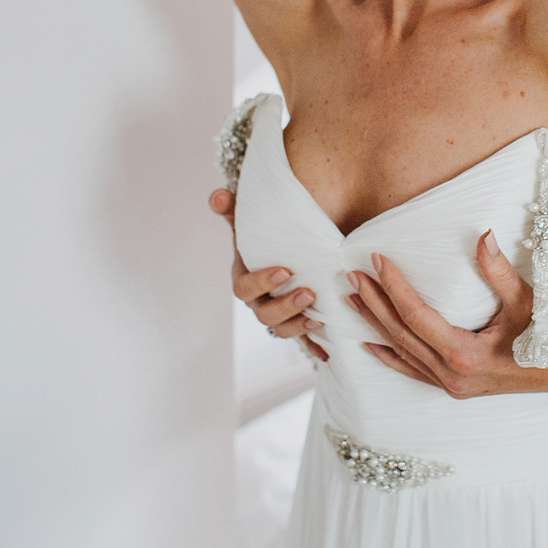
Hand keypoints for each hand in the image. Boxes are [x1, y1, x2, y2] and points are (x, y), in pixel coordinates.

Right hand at [209, 188, 327, 360]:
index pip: (244, 288)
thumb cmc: (265, 234)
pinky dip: (313, 346)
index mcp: (244, 278)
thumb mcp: (249, 220)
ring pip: (282, 329)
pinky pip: (302, 340)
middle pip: (265, 314)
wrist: (286, 247)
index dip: (262, 282)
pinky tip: (328, 352)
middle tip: (309, 293)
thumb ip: (233, 209)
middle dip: (286, 306)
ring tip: (320, 316)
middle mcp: (259, 300)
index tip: (285, 270)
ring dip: (299, 325)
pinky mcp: (297, 321)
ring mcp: (278, 313)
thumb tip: (219, 196)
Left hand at [346, 230, 538, 396]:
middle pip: (400, 333)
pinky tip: (372, 345)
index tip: (376, 260)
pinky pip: (414, 371)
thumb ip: (499, 271)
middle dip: (374, 302)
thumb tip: (482, 235)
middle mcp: (452, 375)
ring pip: (403, 352)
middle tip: (352, 275)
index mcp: (464, 354)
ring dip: (376, 324)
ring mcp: (452, 385)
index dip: (393, 286)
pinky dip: (391, 356)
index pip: (414, 315)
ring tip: (353, 299)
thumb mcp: (526, 301)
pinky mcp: (456, 387)